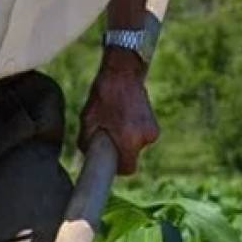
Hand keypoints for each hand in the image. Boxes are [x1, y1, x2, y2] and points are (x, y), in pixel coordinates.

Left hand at [78, 49, 158, 174]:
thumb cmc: (103, 96)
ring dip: (126, 140)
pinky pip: (141, 137)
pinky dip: (133, 132)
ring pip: (136, 146)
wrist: (123, 73)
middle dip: (120, 151)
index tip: (110, 162)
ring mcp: (152, 131)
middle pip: (131, 157)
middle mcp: (144, 138)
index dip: (117, 168)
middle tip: (108, 136)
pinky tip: (124, 117)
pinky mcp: (154, 125)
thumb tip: (88, 156)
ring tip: (115, 122)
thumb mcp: (87, 120)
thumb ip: (86, 143)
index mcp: (129, 140)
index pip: (128, 169)